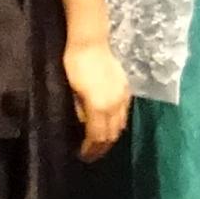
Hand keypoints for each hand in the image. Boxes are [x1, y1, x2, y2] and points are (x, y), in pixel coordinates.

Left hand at [64, 40, 131, 160]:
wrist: (90, 43)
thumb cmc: (75, 65)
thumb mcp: (72, 91)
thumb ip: (80, 111)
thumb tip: (85, 125)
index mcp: (99, 106)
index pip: (97, 136)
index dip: (90, 149)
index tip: (83, 155)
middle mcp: (114, 104)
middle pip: (111, 134)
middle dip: (102, 147)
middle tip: (92, 154)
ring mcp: (123, 96)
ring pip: (121, 124)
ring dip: (111, 136)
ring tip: (101, 142)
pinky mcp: (126, 88)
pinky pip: (125, 112)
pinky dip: (119, 123)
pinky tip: (112, 124)